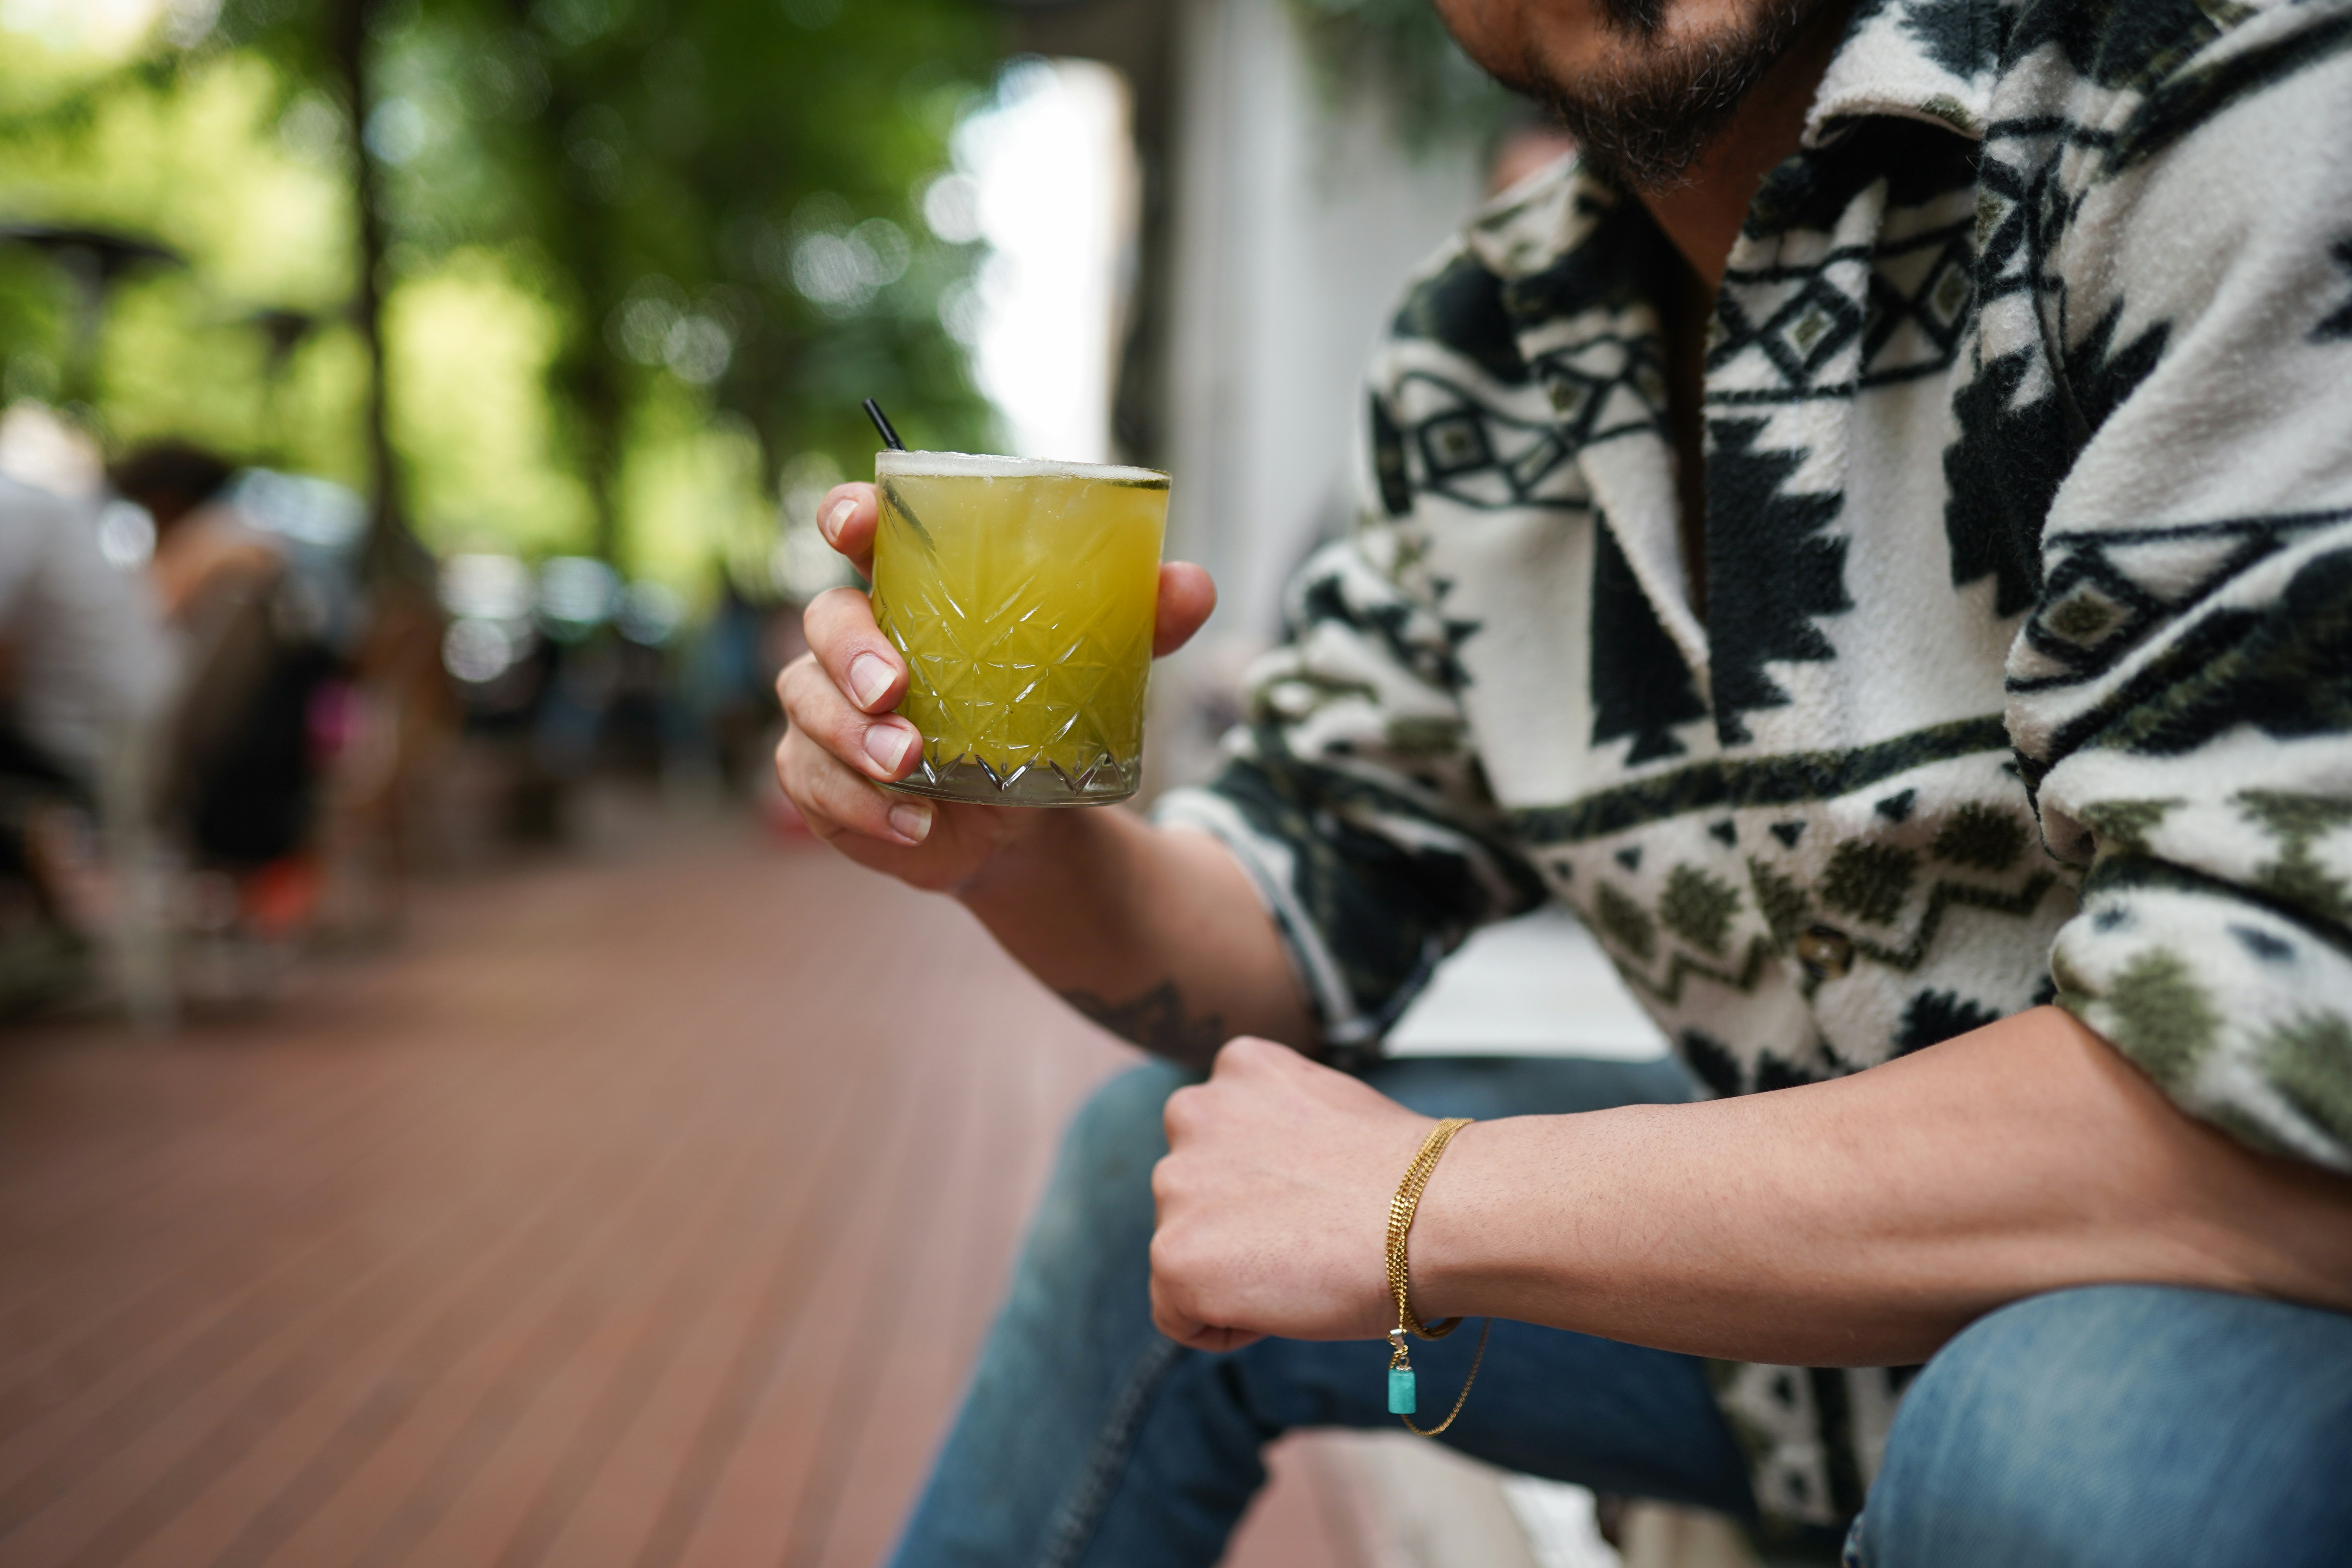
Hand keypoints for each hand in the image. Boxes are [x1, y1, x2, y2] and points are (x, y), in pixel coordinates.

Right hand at [774, 481, 1216, 891]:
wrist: (1027, 819)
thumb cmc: (1044, 716)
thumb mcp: (1098, 668)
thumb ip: (1140, 622)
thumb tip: (1193, 585)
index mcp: (912, 592)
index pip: (861, 533)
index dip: (848, 516)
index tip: (855, 524)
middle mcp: (857, 642)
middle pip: (824, 621)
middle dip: (850, 653)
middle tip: (896, 690)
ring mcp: (829, 710)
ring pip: (807, 708)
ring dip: (853, 738)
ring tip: (912, 768)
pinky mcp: (820, 775)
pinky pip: (814, 785)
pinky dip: (861, 808)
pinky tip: (914, 826)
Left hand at [1149, 1036, 1441, 1350]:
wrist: (1434, 1216)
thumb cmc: (1409, 1179)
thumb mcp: (1332, 1113)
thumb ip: (1282, 1130)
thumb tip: (1270, 1176)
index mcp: (1237, 1068)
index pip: (1219, 1142)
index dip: (1268, 1187)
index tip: (1316, 1201)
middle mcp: (1192, 1112)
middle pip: (1193, 1196)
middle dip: (1238, 1226)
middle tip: (1310, 1239)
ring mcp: (1175, 1182)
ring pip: (1183, 1251)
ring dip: (1231, 1271)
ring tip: (1302, 1266)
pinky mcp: (1172, 1255)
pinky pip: (1178, 1314)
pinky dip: (1226, 1324)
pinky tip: (1283, 1301)